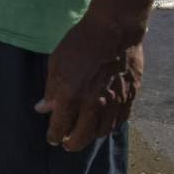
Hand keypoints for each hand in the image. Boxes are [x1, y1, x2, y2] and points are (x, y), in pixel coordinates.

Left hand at [36, 15, 143, 152]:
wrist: (114, 30)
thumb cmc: (80, 42)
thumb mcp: (56, 63)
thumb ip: (51, 90)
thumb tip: (43, 109)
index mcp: (71, 96)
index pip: (60, 127)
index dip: (54, 135)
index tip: (53, 138)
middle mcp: (94, 104)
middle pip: (83, 136)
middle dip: (72, 143)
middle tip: (67, 143)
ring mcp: (115, 102)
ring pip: (103, 131)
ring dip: (92, 135)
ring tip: (85, 133)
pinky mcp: (130, 96)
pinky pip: (120, 120)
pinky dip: (110, 125)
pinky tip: (105, 123)